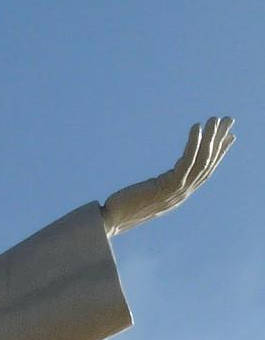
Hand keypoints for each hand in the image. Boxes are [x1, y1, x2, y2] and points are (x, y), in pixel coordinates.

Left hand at [103, 116, 233, 235]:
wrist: (110, 221)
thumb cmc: (122, 209)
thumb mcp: (147, 195)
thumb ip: (158, 187)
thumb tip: (159, 181)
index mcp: (179, 195)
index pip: (204, 172)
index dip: (218, 154)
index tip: (229, 137)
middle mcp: (181, 195)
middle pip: (207, 164)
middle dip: (219, 141)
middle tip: (229, 120)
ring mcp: (176, 193)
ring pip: (201, 162)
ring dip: (211, 138)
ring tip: (215, 118)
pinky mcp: (167, 189)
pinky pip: (186, 162)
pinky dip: (194, 144)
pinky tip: (197, 128)